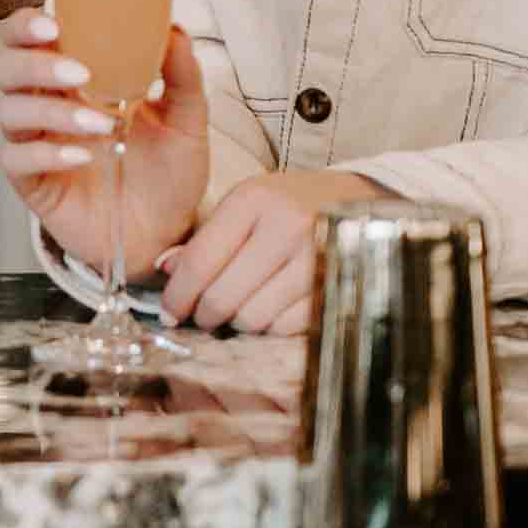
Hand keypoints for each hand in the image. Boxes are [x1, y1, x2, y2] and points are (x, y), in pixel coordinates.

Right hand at [0, 13, 207, 284]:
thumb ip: (181, 75)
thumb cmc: (168, 173)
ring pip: (10, 110)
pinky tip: (81, 157)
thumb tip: (174, 29)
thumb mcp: (186, 122)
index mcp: (73, 80)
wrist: (167, 233)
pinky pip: (17, 158)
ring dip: (52, 111)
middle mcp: (46, 105)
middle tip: (80, 73)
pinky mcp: (32, 182)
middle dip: (35, 63)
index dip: (28, 25)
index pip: (30, 38)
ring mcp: (35, 143)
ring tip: (100, 124)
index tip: (55, 24)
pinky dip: (48, 153)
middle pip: (8, 67)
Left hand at [160, 168, 384, 335]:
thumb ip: (207, 237)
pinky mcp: (336, 287)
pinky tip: (272, 309)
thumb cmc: (293, 204)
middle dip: (205, 314)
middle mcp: (286, 227)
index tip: (169, 312)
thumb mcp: (247, 204)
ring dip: (239, 321)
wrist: (362, 201)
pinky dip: (272, 326)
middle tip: (203, 315)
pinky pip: (285, 327)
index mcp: (255, 199)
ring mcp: (316, 259)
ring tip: (242, 306)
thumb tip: (165, 269)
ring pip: (253, 318)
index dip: (178, 294)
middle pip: (224, 296)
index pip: (202, 260)